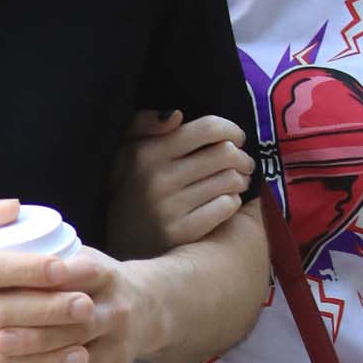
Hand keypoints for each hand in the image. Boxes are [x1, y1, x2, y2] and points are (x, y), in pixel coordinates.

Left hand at [5, 248, 146, 362]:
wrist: (147, 307)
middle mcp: (115, 314)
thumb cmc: (90, 280)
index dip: (48, 286)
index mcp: (104, 276)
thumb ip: (42, 256)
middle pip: (76, 329)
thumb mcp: (79, 256)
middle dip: (36, 337)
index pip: (79, 278)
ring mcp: (116, 351)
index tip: (10, 290)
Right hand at [108, 110, 255, 255]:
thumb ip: (142, 124)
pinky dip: (233, 202)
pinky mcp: (182, 232)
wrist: (119, 247)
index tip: (236, 138)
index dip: (231, 130)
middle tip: (243, 163)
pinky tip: (227, 202)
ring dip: (241, 179)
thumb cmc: (129, 192)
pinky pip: (226, 206)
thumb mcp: (124, 153)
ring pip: (230, 179)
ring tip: (237, 182)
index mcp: (147, 152)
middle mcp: (158, 178)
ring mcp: (170, 207)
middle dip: (241, 156)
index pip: (208, 128)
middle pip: (226, 153)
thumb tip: (176, 115)